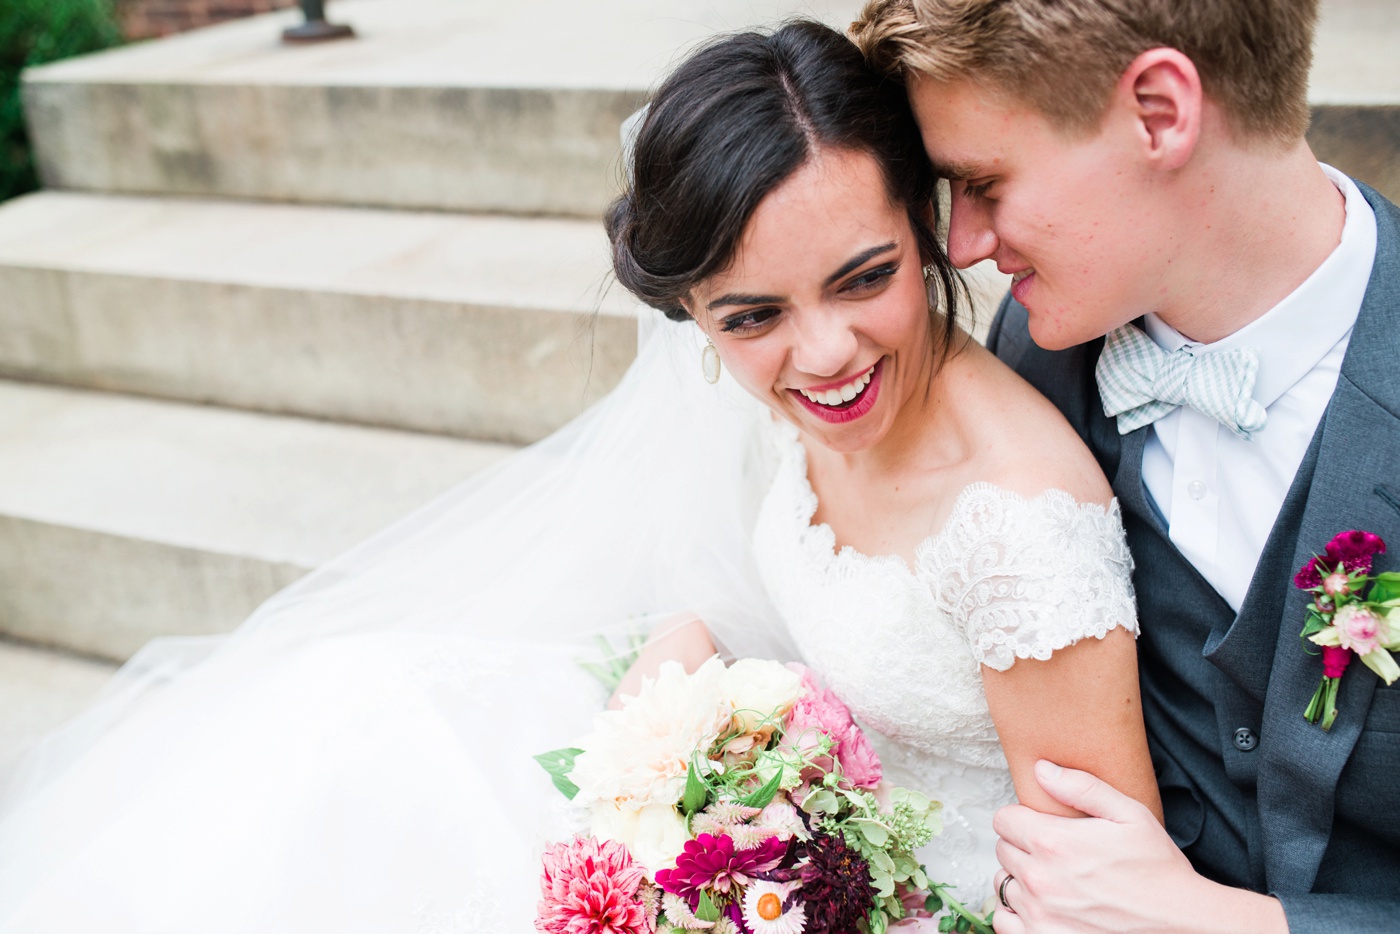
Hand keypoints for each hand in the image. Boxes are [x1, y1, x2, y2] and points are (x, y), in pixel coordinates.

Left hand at [990, 760, 1287, 933]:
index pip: (1004, 819)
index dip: (1022, 818)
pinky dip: (1016, 914)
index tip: (1042, 825)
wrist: (1181, 924)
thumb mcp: (1129, 814)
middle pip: (1003, 850)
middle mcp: (1040, 880)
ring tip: (1052, 880)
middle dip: (1023, 846)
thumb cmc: (1158, 868)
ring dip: (1020, 879)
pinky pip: (1005, 922)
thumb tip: (1041, 769)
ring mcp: (1040, 915)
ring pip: (1003, 884)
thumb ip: (1081, 787)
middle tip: (1055, 853)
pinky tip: (1042, 907)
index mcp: (1054, 842)